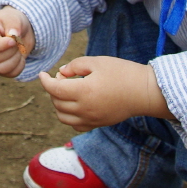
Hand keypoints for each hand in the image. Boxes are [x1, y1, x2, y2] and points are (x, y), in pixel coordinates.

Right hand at [0, 8, 33, 77]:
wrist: (18, 30)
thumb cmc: (12, 21)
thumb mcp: (13, 17)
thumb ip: (13, 23)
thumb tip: (13, 35)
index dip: (3, 45)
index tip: (14, 41)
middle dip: (12, 51)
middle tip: (18, 42)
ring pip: (1, 69)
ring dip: (15, 60)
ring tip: (18, 49)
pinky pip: (8, 74)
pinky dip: (18, 67)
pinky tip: (20, 57)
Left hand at [38, 55, 170, 129]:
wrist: (144, 92)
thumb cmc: (122, 73)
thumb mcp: (97, 62)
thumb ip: (75, 66)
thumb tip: (62, 73)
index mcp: (82, 92)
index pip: (54, 89)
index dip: (45, 80)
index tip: (43, 74)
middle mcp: (84, 109)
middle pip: (57, 102)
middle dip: (53, 89)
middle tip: (63, 77)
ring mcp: (91, 119)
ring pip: (63, 117)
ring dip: (58, 104)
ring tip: (67, 91)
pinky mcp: (98, 124)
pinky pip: (75, 125)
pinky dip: (69, 117)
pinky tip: (75, 105)